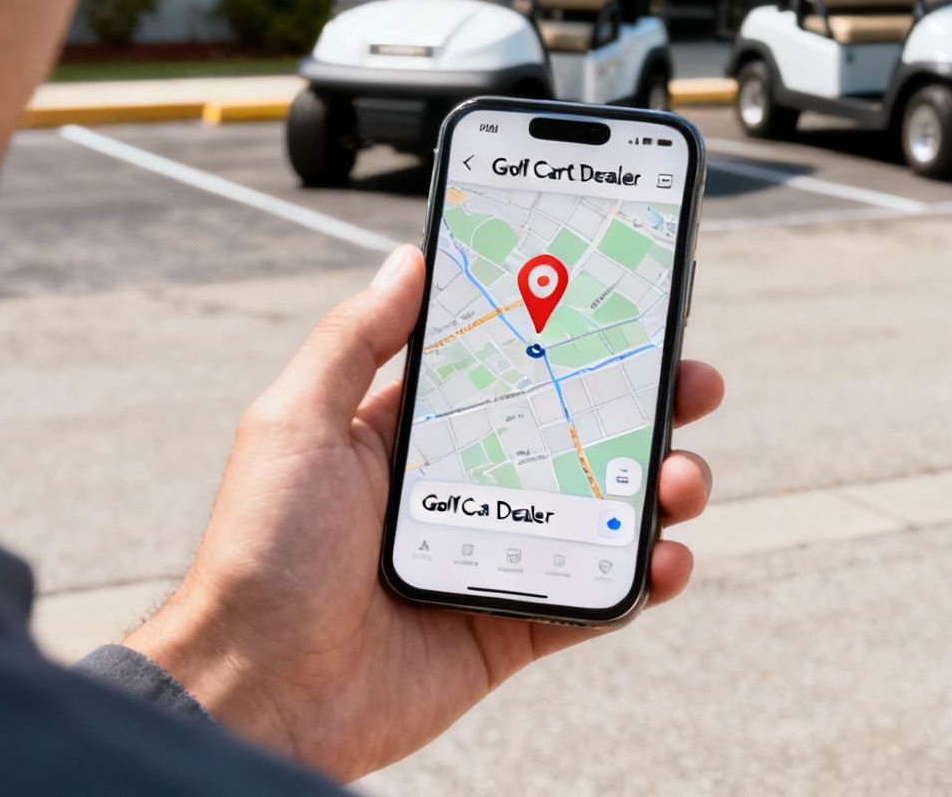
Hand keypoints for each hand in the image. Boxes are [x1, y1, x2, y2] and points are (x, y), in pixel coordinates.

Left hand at [125, 246, 721, 780]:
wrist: (256, 693)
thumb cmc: (259, 558)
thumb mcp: (295, 424)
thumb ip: (353, 340)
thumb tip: (407, 258)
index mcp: (413, 435)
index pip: (510, 367)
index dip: (570, 336)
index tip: (624, 303)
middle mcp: (464, 488)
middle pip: (579, 430)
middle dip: (646, 402)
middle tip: (695, 380)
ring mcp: (496, 556)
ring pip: (606, 508)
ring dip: (660, 485)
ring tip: (680, 478)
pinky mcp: (514, 627)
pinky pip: (600, 596)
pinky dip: (647, 575)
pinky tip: (668, 556)